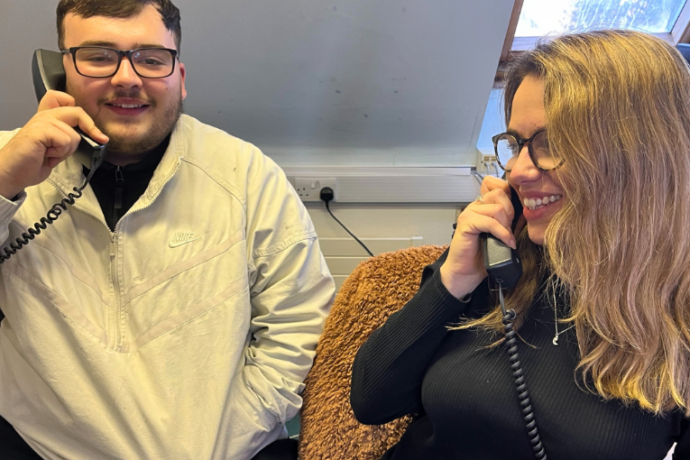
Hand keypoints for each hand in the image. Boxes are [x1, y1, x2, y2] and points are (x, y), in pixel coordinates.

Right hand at [0, 90, 107, 198]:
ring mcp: (41, 122)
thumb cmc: (31, 162)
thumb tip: (94, 137)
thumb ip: (67, 137)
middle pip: (77, 112)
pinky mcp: (39, 131)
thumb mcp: (55, 147)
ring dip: (66, 151)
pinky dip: (60, 154)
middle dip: (91, 129)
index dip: (82, 113)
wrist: (11, 173)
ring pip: (74, 135)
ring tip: (51, 155)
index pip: (65, 99)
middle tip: (99, 139)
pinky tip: (47, 156)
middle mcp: (44, 116)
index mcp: (47, 117)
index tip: (94, 130)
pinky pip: (65, 141)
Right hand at [440, 176, 516, 297]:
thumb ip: (512, 221)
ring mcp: (469, 213)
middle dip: (510, 212)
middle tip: (510, 229)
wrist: (467, 272)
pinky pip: (489, 222)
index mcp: (484, 205)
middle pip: (500, 193)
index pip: (500, 185)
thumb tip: (529, 211)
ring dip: (506, 225)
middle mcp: (475, 206)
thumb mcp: (503, 233)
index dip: (511, 196)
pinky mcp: (466, 224)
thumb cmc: (484, 254)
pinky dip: (502, 233)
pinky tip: (506, 242)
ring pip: (497, 208)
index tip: (515, 216)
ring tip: (507, 238)